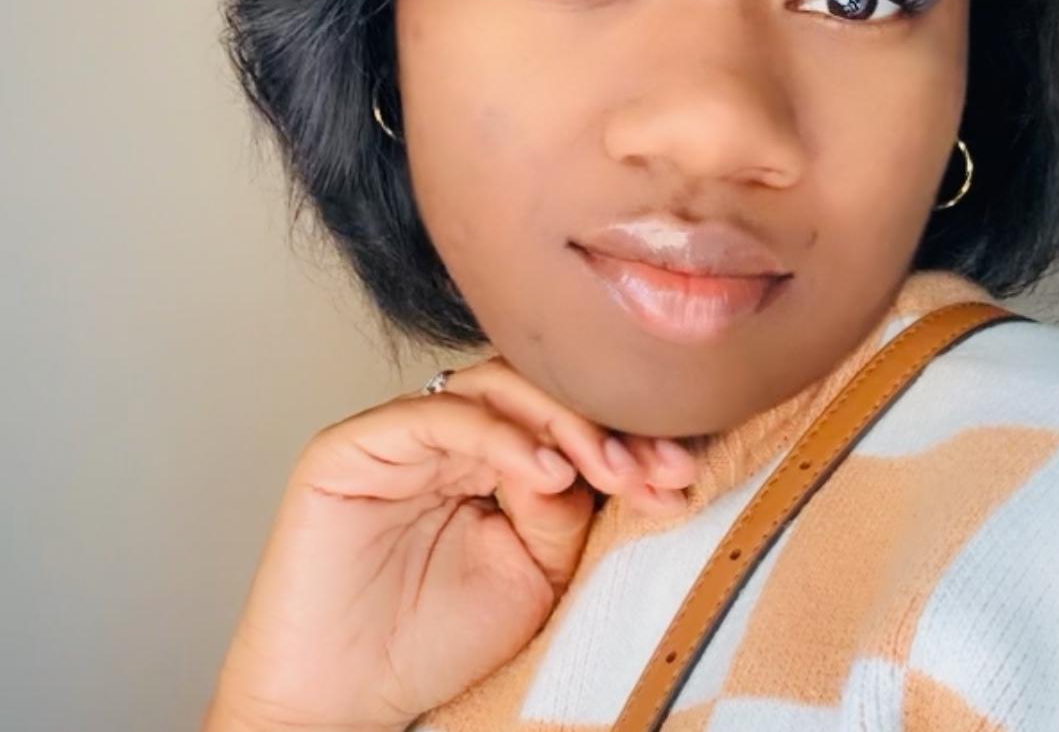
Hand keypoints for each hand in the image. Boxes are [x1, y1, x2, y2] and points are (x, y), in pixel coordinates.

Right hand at [201, 354, 696, 731]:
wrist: (343, 705)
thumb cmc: (432, 642)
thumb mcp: (534, 571)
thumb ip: (564, 507)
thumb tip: (594, 456)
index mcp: (489, 458)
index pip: (563, 418)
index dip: (625, 437)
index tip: (682, 472)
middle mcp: (446, 436)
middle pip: (536, 394)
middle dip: (606, 427)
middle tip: (659, 469)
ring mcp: (401, 436)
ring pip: (494, 391)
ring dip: (565, 423)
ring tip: (614, 471)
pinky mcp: (354, 446)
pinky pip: (436, 416)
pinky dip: (499, 435)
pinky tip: (549, 470)